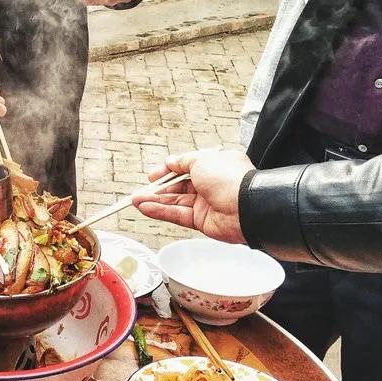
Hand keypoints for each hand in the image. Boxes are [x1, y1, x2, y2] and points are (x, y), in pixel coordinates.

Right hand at [132, 149, 254, 243]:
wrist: (247, 207)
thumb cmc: (229, 178)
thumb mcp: (202, 159)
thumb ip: (182, 161)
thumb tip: (170, 161)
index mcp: (214, 166)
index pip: (185, 168)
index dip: (168, 171)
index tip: (153, 175)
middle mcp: (210, 185)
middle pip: (178, 187)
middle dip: (158, 189)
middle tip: (139, 191)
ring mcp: (205, 204)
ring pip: (175, 202)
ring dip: (154, 201)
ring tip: (135, 201)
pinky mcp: (201, 221)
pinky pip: (177, 215)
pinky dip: (161, 212)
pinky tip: (145, 208)